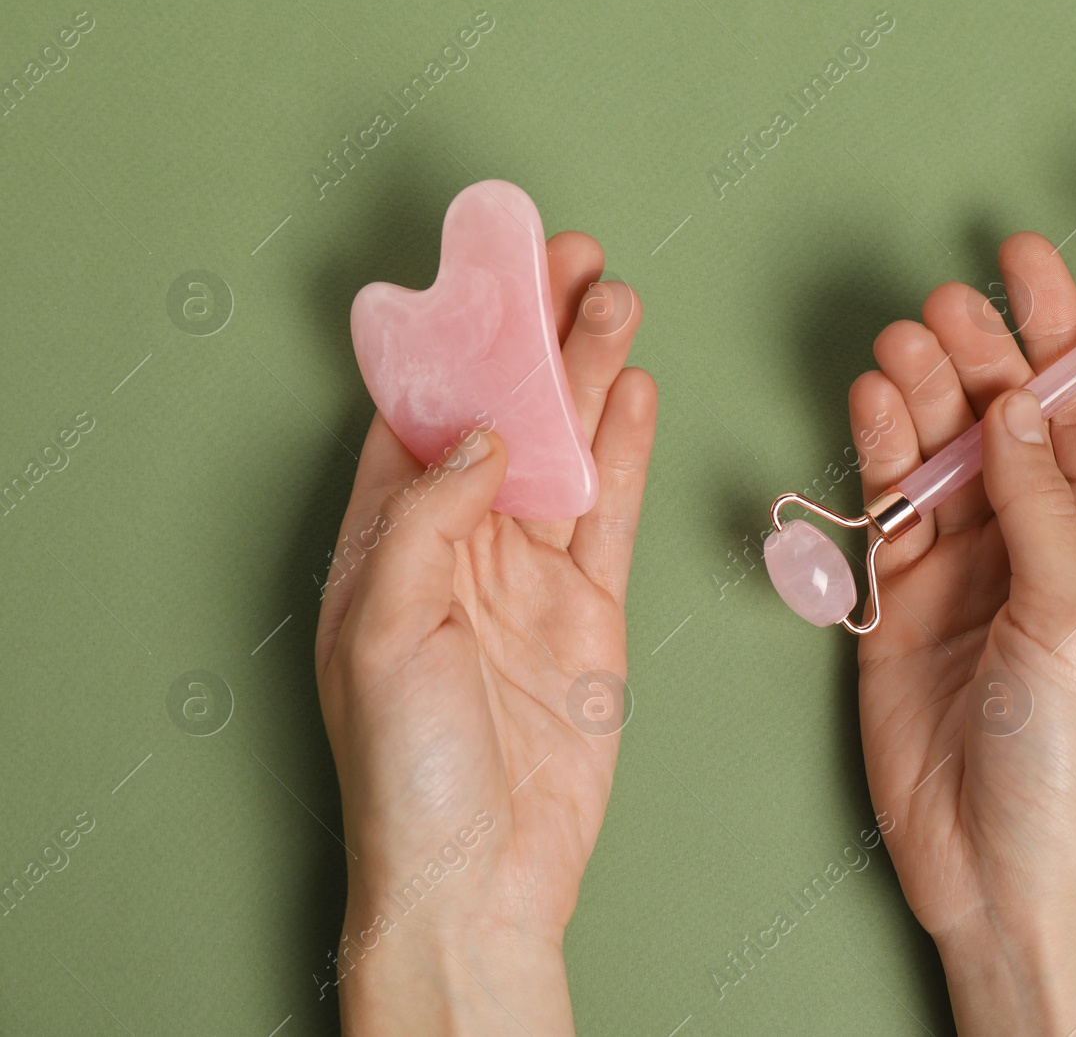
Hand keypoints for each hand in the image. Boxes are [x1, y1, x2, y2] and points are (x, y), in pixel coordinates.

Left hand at [312, 231, 655, 1035]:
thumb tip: (482, 435)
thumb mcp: (384, 627)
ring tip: (614, 301)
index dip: (454, 340)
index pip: (418, 413)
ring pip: (565, 449)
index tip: (486, 271)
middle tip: (570, 259)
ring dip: (588, 375)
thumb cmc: (406, 769)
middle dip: (534, 336)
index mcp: (385, 543)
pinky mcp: (591, 609)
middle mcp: (458, 547)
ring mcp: (529, 576)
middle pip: (503, 414)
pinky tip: (634, 392)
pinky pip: (611, 511)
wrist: (484, 872)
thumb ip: (431, 517)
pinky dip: (626, 450)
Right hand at [849, 233, 1075, 1033]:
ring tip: (897, 352)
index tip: (1021, 257)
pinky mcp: (901, 597)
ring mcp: (966, 565)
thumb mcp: (1073, 616)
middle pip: (1002, 417)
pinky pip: (889, 507)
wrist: (999, 864)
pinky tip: (869, 410)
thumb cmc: (1071, 754)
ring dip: (918, 397)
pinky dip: (877, 456)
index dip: (1056, 328)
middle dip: (976, 355)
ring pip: (939, 452)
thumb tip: (1014, 405)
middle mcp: (1037, 537)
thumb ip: (1036, 503)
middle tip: (940, 312)